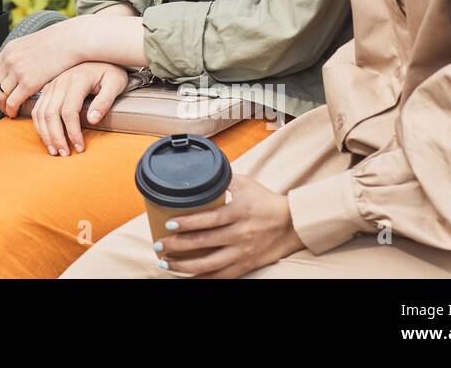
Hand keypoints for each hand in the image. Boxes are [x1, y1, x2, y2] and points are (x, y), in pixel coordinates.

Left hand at [0, 17, 84, 117]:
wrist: (70, 41)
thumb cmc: (57, 43)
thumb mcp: (31, 44)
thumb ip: (20, 55)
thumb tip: (17, 67)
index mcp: (9, 50)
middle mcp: (9, 60)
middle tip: (4, 106)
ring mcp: (18, 71)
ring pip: (0, 96)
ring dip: (3, 106)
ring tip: (11, 111)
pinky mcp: (29, 82)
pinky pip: (12, 101)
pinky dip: (11, 110)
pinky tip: (17, 112)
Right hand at [30, 62, 127, 156]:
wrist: (100, 53)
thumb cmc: (110, 70)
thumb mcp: (115, 83)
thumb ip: (105, 101)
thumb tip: (93, 119)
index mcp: (77, 79)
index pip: (69, 112)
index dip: (73, 132)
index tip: (80, 147)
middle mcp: (60, 81)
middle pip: (51, 114)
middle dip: (56, 137)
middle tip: (64, 154)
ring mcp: (52, 84)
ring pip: (41, 113)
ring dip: (45, 134)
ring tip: (55, 150)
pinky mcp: (48, 88)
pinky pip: (37, 108)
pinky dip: (39, 125)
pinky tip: (47, 137)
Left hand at [155, 173, 304, 277]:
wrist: (292, 224)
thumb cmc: (265, 201)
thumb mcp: (245, 183)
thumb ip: (222, 179)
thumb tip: (198, 172)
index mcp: (239, 213)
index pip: (209, 219)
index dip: (187, 223)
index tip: (169, 224)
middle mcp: (240, 235)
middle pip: (204, 243)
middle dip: (178, 246)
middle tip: (159, 246)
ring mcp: (243, 253)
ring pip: (210, 265)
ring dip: (185, 266)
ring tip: (166, 264)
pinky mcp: (246, 265)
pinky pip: (222, 276)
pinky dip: (203, 279)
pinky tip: (187, 278)